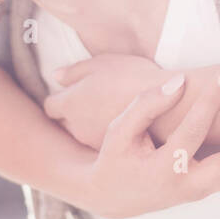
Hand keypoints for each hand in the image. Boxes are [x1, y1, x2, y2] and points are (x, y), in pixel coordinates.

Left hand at [44, 54, 170, 149]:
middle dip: (73, 117)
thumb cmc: (134, 79)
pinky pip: (103, 147)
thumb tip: (56, 76)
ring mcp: (95, 144)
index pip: (51, 107)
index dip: (60, 100)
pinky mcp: (114, 155)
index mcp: (70, 103)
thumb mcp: (102, 64)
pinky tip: (125, 129)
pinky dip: (108, 140)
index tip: (70, 95)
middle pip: (65, 125)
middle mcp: (77, 128)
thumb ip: (75, 71)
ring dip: (91, 129)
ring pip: (84, 137)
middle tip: (90, 106)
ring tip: (110, 116)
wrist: (168, 107)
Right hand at [80, 63, 219, 218]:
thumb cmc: (115, 156)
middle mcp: (185, 187)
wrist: (112, 196)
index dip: (210, 99)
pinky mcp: (204, 190)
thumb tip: (179, 81)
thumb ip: (146, 105)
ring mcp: (197, 192)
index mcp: (163, 170)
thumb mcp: (119, 131)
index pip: (193, 129)